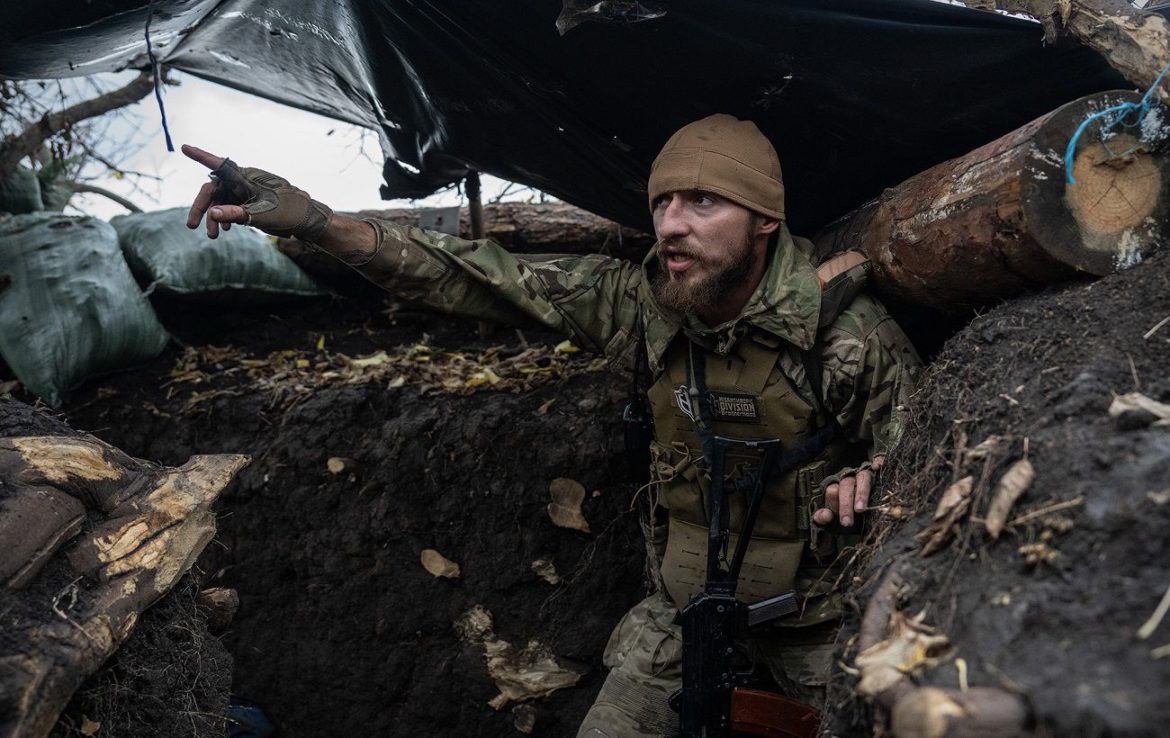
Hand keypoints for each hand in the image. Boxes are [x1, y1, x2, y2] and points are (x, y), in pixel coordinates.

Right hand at [182, 144, 332, 240]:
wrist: (307, 220)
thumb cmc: (287, 213)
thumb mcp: (260, 215)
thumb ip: (235, 214)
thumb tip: (212, 214)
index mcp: (246, 177)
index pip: (219, 165)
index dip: (200, 156)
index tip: (185, 147)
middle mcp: (244, 181)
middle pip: (214, 189)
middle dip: (202, 207)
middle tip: (191, 225)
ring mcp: (247, 191)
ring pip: (221, 200)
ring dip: (215, 217)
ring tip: (214, 236)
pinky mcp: (251, 200)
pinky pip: (231, 206)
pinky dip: (226, 217)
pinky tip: (226, 230)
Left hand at [812, 456, 883, 527]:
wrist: (866, 510)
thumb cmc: (848, 514)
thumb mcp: (834, 517)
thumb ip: (822, 517)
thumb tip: (826, 516)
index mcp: (836, 488)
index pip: (832, 490)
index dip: (836, 505)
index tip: (844, 521)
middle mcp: (849, 479)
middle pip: (846, 485)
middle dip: (846, 504)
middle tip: (848, 522)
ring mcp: (864, 474)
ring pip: (862, 477)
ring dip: (861, 493)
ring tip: (860, 509)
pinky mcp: (878, 471)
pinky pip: (878, 461)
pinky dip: (878, 462)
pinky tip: (877, 466)